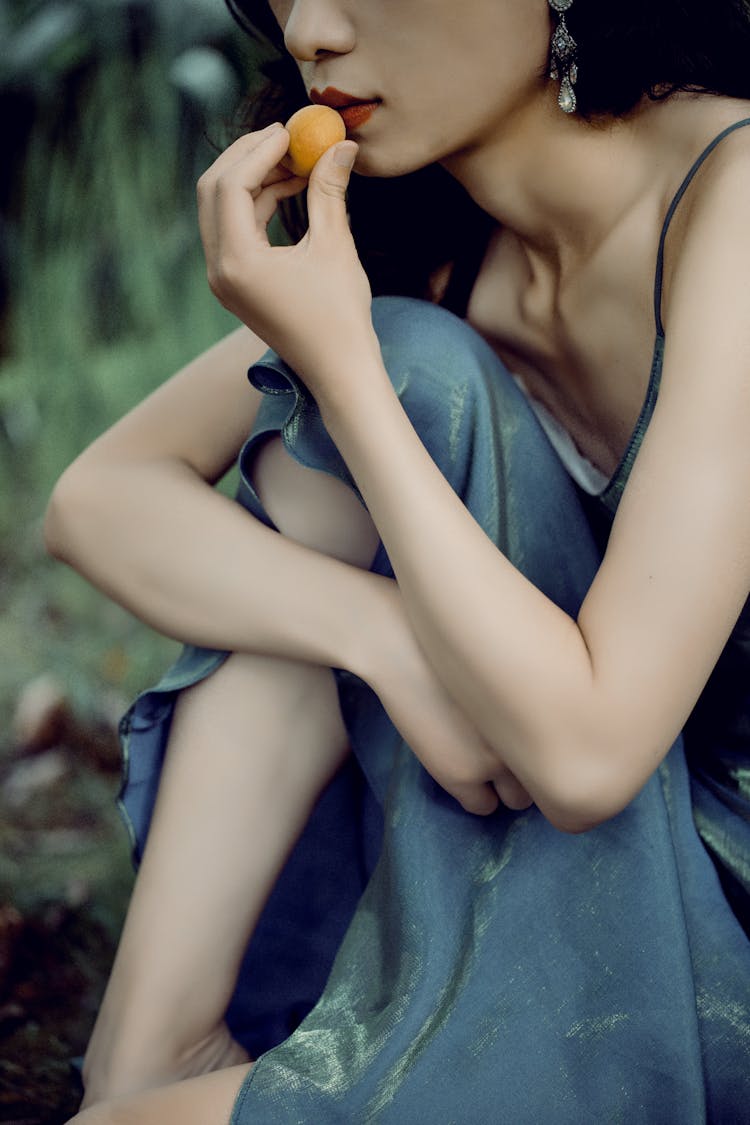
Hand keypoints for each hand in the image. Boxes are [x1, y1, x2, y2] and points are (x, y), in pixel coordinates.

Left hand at [197, 123, 378, 384]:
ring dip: (254, 178)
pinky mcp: (235, 284)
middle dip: (247, 157)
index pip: (231, 185)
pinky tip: (292, 188)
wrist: (337, 371)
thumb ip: (329, 191)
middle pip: (214, 191)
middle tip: (285, 136)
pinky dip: (258, 204)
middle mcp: (218, 270)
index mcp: (237, 262)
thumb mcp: (335, 246)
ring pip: (222, 209)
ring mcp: (223, 279)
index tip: (290, 130)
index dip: (260, 150)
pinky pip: (235, 230)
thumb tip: (340, 144)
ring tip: (298, 162)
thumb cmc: (341, 315)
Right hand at [364, 580, 533, 816]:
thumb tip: (540, 714)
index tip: (534, 738)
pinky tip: (467, 772)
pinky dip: (479, 796)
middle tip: (513, 754)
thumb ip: (526, 692)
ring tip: (489, 764)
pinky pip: (483, 807)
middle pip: (548, 776)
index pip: (569, 748)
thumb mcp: (506, 660)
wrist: (403, 643)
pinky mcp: (460, 774)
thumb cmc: (452, 641)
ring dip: (508, 787)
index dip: (549, 745)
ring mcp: (495, 759)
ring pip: (518, 800)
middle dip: (533, 770)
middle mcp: (530, 735)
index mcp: (548, 705)